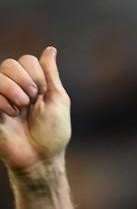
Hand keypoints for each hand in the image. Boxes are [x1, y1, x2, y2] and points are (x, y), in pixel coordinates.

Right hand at [0, 47, 70, 171]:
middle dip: (25, 81)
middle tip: (32, 100)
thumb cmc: (52, 133)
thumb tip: (50, 49)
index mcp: (32, 84)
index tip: (44, 94)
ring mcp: (0, 98)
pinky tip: (9, 115)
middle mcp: (14, 88)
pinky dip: (2, 102)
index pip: (27, 60)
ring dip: (14, 91)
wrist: (40, 158)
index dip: (37, 75)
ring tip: (20, 109)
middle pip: (10, 63)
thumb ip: (51, 75)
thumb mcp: (58, 101)